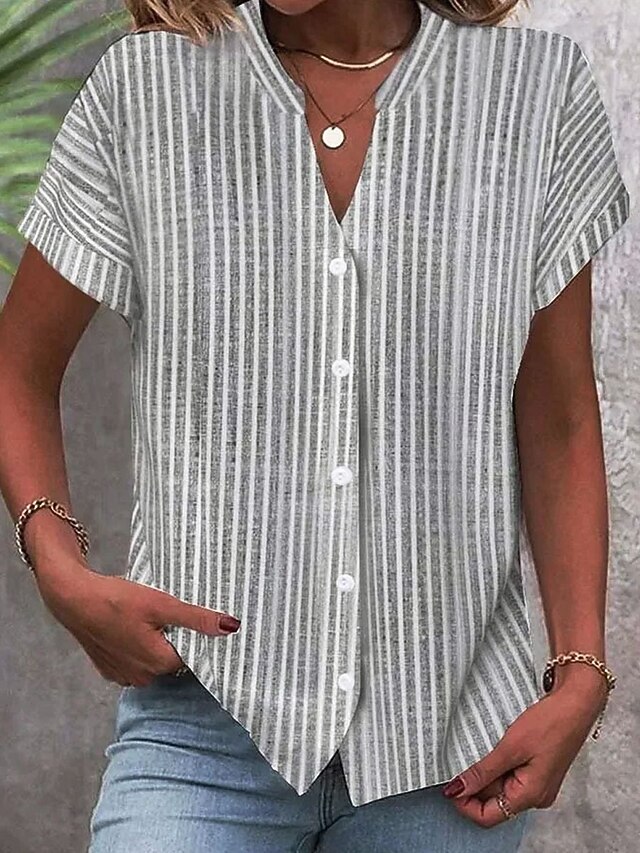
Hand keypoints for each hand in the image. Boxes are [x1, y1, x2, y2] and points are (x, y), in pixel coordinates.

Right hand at [35, 560, 240, 686]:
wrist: (73, 598)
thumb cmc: (116, 600)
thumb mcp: (162, 604)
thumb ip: (196, 618)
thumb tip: (231, 627)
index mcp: (159, 664)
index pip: (193, 657)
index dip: (198, 639)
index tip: (198, 622)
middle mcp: (142, 677)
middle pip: (174, 660)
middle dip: (177, 640)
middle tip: (173, 615)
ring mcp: (124, 676)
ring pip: (154, 662)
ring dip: (157, 645)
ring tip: (152, 620)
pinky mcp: (110, 669)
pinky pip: (136, 662)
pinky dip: (139, 648)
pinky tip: (135, 628)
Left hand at [441, 667, 608, 826]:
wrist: (576, 703)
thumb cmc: (550, 723)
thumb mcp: (510, 747)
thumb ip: (482, 771)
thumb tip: (457, 790)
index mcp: (530, 795)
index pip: (488, 816)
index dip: (464, 803)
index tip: (449, 784)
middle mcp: (535, 796)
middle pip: (493, 802)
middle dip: (474, 784)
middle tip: (459, 759)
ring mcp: (537, 783)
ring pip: (500, 786)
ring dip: (485, 771)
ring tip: (479, 747)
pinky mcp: (537, 769)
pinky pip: (510, 775)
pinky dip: (497, 764)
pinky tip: (492, 746)